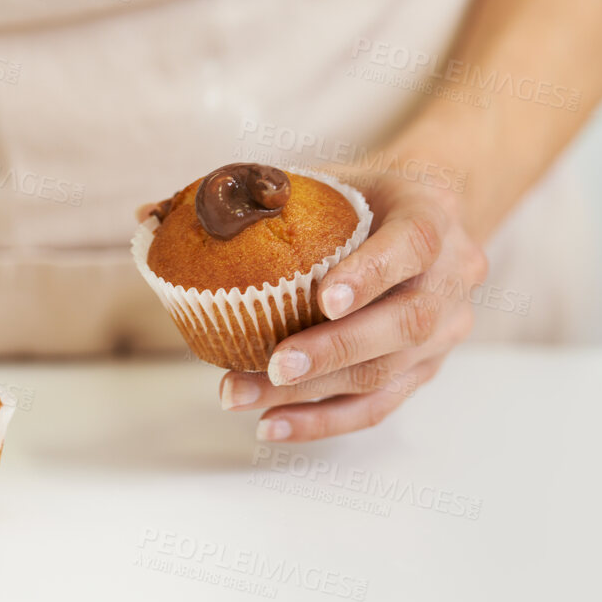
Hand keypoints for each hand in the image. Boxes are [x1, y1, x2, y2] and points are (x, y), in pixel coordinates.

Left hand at [218, 169, 487, 441]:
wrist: (420, 218)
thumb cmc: (358, 197)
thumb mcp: (318, 177)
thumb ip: (242, 194)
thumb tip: (147, 216)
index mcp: (432, 211)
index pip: (414, 244)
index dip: (372, 274)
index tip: (325, 300)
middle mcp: (454, 274)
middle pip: (407, 322)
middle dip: (336, 350)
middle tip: (274, 364)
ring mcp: (447, 327)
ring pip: (389, 371)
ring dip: (314, 391)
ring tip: (244, 396)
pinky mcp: (427, 368)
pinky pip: (380, 405)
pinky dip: (324, 420)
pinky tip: (272, 425)